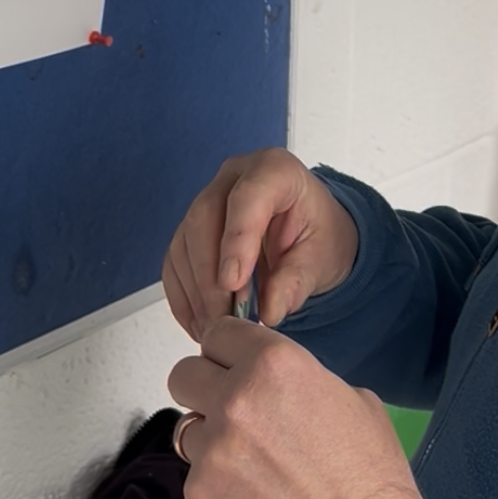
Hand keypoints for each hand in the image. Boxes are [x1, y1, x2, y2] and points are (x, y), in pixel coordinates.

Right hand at [163, 149, 358, 338]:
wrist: (309, 235)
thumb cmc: (319, 234)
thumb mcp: (323, 257)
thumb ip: (298, 281)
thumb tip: (270, 310)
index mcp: (274, 170)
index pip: (246, 198)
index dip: (236, 241)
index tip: (233, 284)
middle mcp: (234, 178)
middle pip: (204, 219)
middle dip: (210, 275)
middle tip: (224, 318)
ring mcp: (207, 200)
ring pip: (184, 242)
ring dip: (195, 291)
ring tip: (216, 328)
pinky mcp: (190, 229)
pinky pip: (175, 261)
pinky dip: (184, 297)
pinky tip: (200, 322)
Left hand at [168, 319, 422, 498]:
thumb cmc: (369, 480)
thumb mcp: (354, 403)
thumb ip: (303, 383)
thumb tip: (277, 390)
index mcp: (274, 366)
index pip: (218, 334)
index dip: (227, 352)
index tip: (231, 366)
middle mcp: (234, 401)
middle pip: (183, 376)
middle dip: (205, 390)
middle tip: (234, 415)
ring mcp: (211, 453)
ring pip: (188, 433)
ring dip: (213, 444)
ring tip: (255, 471)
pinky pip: (197, 482)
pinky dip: (220, 492)